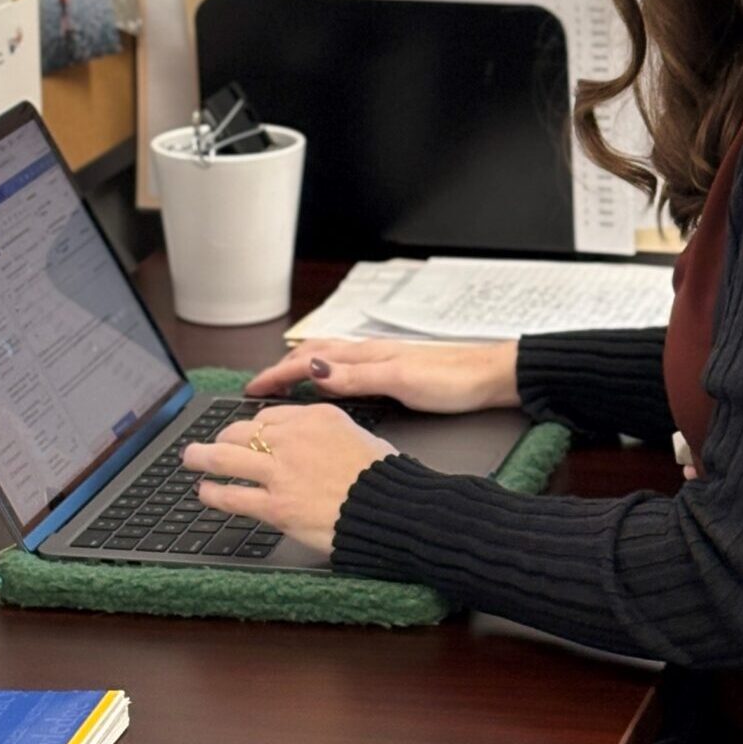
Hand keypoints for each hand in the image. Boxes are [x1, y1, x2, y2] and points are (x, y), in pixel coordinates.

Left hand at [183, 406, 395, 556]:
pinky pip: (232, 495)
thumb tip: (323, 443)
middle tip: (212, 444)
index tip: (248, 434)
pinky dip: (213, 493)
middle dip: (223, 437)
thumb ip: (333, 434)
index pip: (271, 415)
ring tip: (190, 458)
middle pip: (243, 430)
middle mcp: (294, 438)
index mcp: (318, 416)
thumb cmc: (384, 476)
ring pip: (227, 457)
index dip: (254, 427)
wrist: (390, 507)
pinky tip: (205, 491)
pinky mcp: (275, 505)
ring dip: (202, 457)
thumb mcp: (361, 436)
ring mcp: (281, 471)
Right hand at [244, 338, 520, 413]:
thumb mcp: (401, 381)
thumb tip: (312, 370)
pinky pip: (347, 369)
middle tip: (257, 388)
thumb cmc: (453, 379)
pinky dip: (325, 375)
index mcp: (368, 356)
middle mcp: (371, 354)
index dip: (277, 375)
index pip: (309, 360)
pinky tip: (330, 385)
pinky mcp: (395, 372)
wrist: (492, 376)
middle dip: (282, 369)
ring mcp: (383, 361)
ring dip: (301, 368)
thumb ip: (357, 376)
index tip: (250, 390)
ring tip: (282, 384)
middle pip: (315, 355)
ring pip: (330, 360)